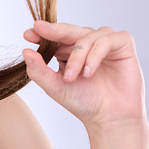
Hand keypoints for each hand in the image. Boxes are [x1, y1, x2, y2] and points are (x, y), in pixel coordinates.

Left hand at [22, 21, 146, 129]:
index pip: (53, 35)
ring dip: (77, 56)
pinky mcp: (123, 44)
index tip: (27, 34)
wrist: (109, 119)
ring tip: (73, 76)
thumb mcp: (55, 87)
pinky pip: (106, 40)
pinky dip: (95, 54)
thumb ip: (39, 70)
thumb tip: (25, 51)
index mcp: (67, 49)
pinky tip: (89, 72)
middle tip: (40, 30)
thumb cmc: (83, 102)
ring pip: (86, 36)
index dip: (41, 32)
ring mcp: (104, 42)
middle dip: (54, 32)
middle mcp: (86, 42)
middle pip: (68, 30)